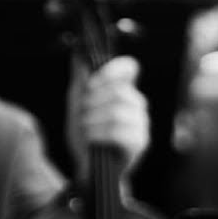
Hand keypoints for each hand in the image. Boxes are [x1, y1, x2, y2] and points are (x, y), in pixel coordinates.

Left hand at [66, 55, 148, 175]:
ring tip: (85, 129)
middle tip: (81, 115)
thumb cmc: (84, 132)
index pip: (128, 67)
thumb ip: (80, 78)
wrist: (86, 166)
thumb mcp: (77, 103)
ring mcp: (141, 123)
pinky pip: (118, 131)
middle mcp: (136, 103)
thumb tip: (77, 52)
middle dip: (91, 102)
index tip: (89, 84)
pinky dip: (98, 134)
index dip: (110, 70)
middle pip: (117, 90)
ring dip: (92, 121)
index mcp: (123, 89)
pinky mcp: (140, 142)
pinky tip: (92, 140)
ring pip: (116, 112)